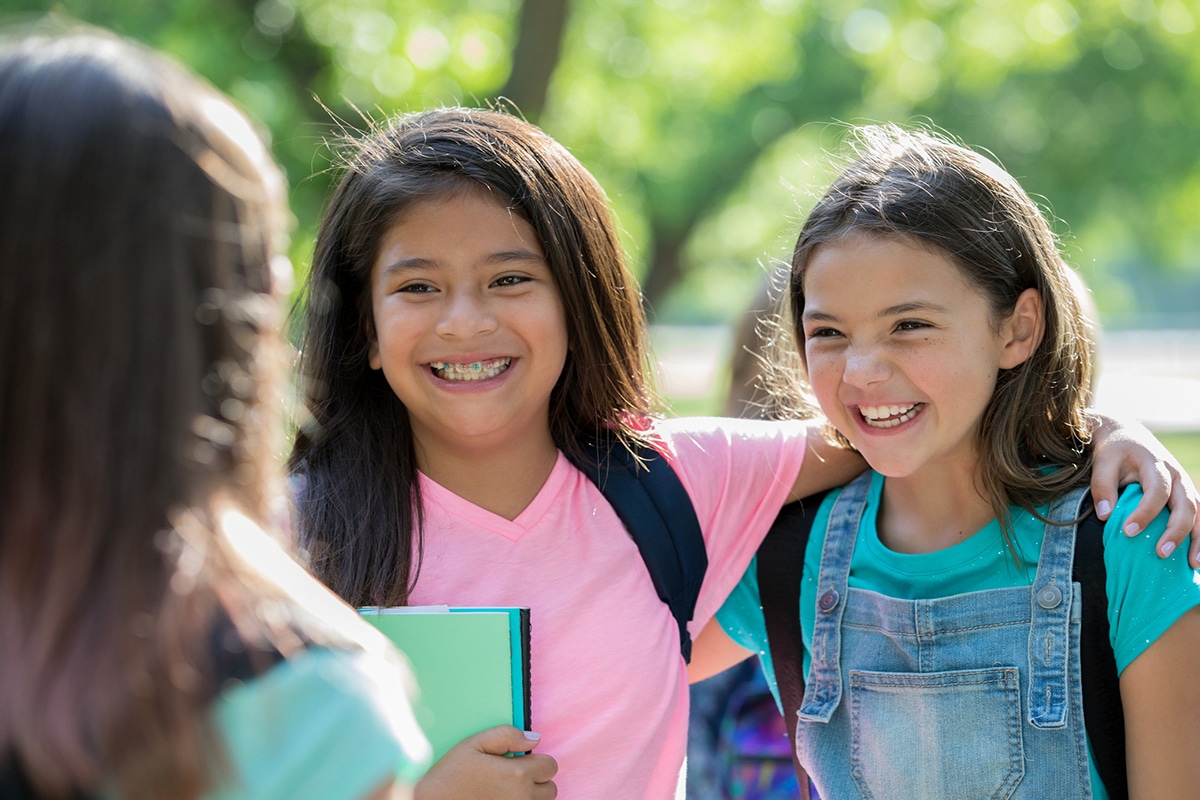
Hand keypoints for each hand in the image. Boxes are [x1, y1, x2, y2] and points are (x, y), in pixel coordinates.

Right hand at [414, 726, 557, 799]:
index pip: (550, 765)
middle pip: (550, 788)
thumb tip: (534, 739)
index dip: (537, 761)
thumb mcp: (473, 744)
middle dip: (537, 780)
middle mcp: (522, 797)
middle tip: (512, 778)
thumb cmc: (449, 776)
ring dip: (531, 796)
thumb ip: (506, 735)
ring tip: (506, 791)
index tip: (520, 762)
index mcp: (517, 774)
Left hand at [1090, 413, 1199, 566]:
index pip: (1157, 491)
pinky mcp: (1186, 495)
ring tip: (1192, 565)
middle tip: (1161, 553)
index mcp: (1156, 465)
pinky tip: (1196, 558)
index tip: (1128, 532)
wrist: (1127, 435)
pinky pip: (1199, 516)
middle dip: (1176, 530)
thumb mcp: (1104, 462)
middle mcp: (1177, 476)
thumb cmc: (1114, 451)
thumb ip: (1102, 487)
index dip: (1145, 512)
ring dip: (1198, 539)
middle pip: (1186, 504)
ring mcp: (1185, 486)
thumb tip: (1105, 516)